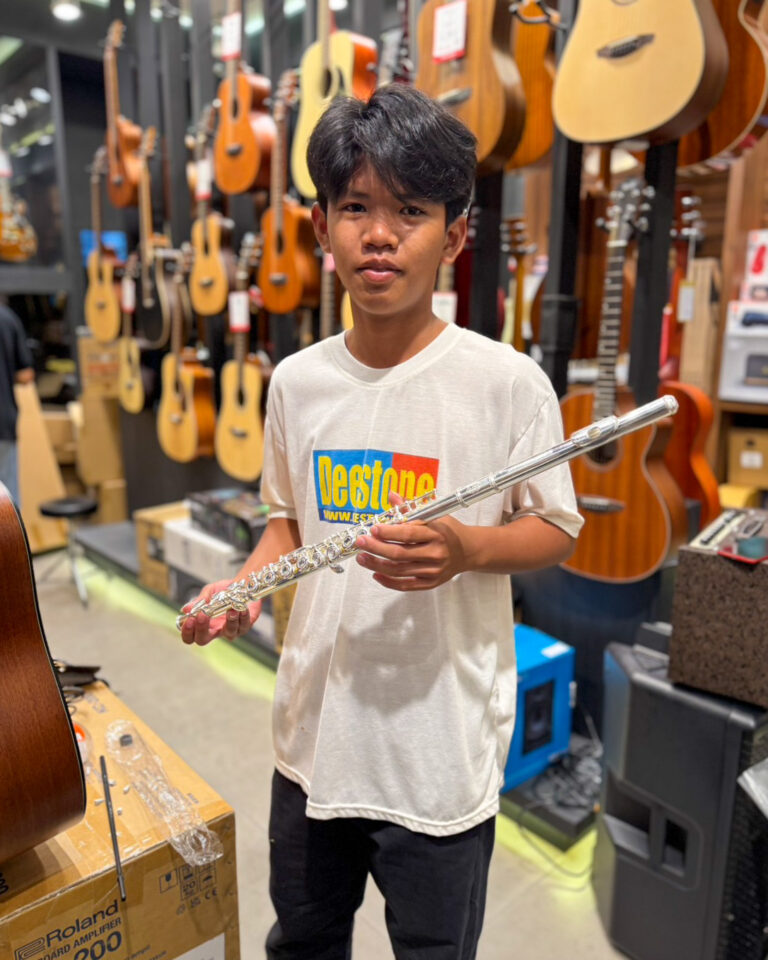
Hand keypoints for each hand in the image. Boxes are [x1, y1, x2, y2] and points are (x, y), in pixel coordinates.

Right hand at [179, 578, 261, 645]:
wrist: (242, 585)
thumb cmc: (223, 592)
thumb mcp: (209, 592)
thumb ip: (200, 601)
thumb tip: (185, 609)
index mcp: (204, 625)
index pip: (190, 636)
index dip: (187, 632)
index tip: (189, 619)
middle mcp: (216, 631)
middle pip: (203, 640)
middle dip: (201, 629)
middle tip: (202, 615)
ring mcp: (231, 630)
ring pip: (229, 633)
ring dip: (229, 620)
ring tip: (230, 609)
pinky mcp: (245, 626)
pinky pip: (244, 625)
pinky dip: (243, 616)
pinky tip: (241, 608)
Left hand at [354, 493, 469, 590]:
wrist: (469, 551)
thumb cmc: (448, 530)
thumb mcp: (434, 514)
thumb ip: (411, 507)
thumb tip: (392, 495)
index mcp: (436, 533)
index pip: (409, 533)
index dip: (389, 532)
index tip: (373, 529)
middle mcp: (435, 553)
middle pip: (400, 554)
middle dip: (377, 548)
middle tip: (360, 542)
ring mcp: (433, 571)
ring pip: (399, 570)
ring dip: (377, 565)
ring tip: (362, 558)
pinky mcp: (430, 583)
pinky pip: (406, 585)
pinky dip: (388, 581)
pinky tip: (375, 574)